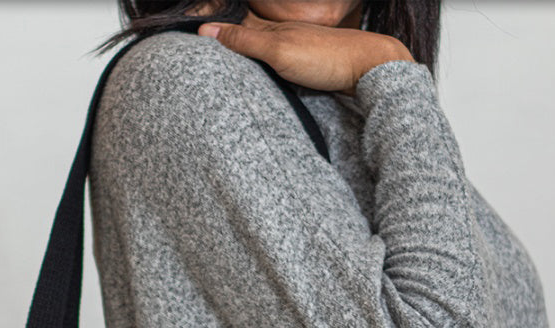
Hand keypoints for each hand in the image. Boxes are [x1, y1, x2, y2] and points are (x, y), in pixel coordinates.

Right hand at [195, 9, 413, 95]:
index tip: (187, 34)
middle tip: (194, 46)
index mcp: (269, 29)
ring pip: (256, 50)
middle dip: (220, 39)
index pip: (231, 26)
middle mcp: (278, 36)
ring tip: (215, 58)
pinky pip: (270, 64)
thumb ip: (244, 41)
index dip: (210, 28)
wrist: (367, 68)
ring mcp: (291, 51)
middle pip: (242, 36)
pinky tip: (253, 74)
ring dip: (238, 53)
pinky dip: (257, 65)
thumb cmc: (326, 58)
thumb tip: (206, 30)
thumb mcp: (279, 50)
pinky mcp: (302, 66)